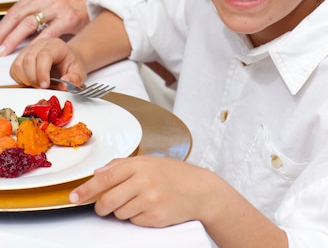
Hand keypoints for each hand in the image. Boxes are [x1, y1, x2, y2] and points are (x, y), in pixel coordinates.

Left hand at [0, 0, 93, 55]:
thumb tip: (13, 29)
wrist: (96, 1)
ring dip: (15, 39)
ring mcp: (58, 6)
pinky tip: (29, 50)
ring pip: (30, 23)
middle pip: (19, 16)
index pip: (16, 9)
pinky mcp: (69, 17)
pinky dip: (36, 42)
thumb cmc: (72, 3)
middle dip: (4, 33)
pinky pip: (48, 32)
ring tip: (6, 50)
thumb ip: (34, 9)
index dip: (3, 25)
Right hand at [9, 36, 86, 88]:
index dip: (42, 72)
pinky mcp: (21, 56)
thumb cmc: (71, 66)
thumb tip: (65, 84)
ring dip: (26, 79)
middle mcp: (41, 44)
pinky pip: (14, 69)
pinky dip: (20, 79)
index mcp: (56, 45)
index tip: (45, 85)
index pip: (44, 55)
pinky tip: (31, 81)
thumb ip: (74, 79)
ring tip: (37, 84)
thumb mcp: (79, 73)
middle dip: (34, 78)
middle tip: (42, 87)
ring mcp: (30, 49)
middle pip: (29, 60)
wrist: (67, 61)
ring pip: (19, 64)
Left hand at [69, 156, 211, 227]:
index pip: (105, 178)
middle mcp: (144, 181)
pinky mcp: (154, 217)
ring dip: (124, 210)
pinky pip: (133, 222)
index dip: (86, 189)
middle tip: (105, 205)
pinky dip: (137, 217)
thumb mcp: (149, 162)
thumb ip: (121, 166)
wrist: (198, 190)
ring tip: (140, 200)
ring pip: (119, 213)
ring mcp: (150, 200)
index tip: (74, 197)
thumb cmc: (173, 174)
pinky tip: (150, 208)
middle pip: (107, 201)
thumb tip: (98, 172)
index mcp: (139, 165)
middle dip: (102, 207)